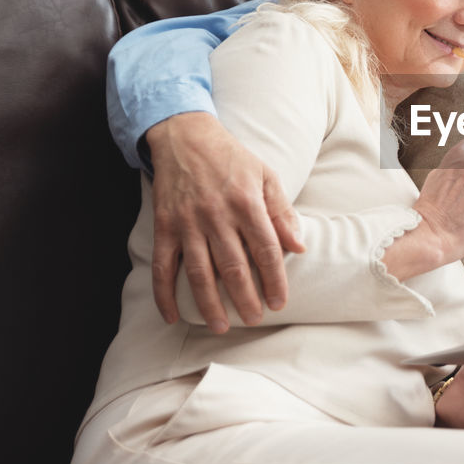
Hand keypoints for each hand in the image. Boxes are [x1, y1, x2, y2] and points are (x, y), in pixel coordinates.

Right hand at [146, 112, 303, 332]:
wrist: (184, 136)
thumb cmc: (231, 158)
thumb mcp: (265, 176)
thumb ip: (282, 212)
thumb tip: (299, 246)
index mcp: (247, 203)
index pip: (266, 250)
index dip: (275, 279)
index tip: (279, 301)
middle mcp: (217, 215)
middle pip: (234, 267)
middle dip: (246, 298)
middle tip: (254, 319)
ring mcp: (187, 223)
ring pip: (199, 273)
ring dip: (210, 304)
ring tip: (221, 326)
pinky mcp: (164, 226)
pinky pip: (163, 266)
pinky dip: (164, 294)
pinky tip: (172, 316)